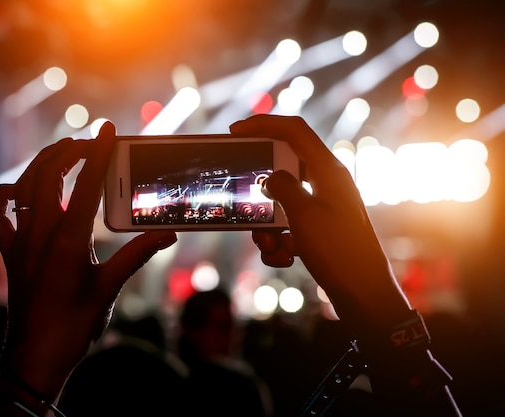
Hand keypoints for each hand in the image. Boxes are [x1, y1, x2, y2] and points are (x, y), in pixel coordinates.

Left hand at [0, 122, 176, 402]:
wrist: (36, 356)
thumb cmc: (74, 326)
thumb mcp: (110, 288)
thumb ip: (138, 255)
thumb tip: (167, 233)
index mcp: (68, 241)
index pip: (86, 186)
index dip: (98, 154)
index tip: (107, 131)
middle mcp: (40, 235)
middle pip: (48, 176)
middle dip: (69, 151)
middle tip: (90, 141)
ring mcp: (20, 242)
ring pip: (24, 187)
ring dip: (43, 164)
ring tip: (64, 153)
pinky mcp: (10, 253)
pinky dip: (6, 195)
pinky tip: (20, 190)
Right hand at [230, 114, 409, 330]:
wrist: (364, 294)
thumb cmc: (338, 251)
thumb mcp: (303, 214)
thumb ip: (282, 187)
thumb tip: (271, 177)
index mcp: (328, 170)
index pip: (294, 131)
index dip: (263, 124)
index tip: (236, 131)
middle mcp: (328, 183)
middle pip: (283, 170)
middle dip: (261, 192)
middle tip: (245, 205)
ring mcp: (325, 206)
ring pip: (282, 202)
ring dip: (268, 224)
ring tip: (270, 246)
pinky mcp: (321, 228)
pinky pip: (290, 224)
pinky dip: (280, 240)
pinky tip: (285, 257)